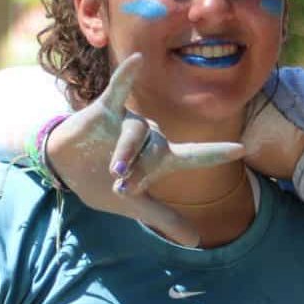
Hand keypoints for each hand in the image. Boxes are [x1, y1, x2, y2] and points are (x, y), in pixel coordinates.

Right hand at [44, 54, 245, 245]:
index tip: (241, 149)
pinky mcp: (105, 110)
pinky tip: (137, 60)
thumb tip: (197, 242)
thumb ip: (164, 218)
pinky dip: (126, 75)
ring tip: (114, 171)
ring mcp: (127, 121)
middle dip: (140, 172)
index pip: (194, 155)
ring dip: (127, 152)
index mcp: (159, 159)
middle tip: (123, 187)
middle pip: (157, 150)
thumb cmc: (101, 182)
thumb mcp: (133, 205)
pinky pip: (117, 89)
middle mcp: (149, 137)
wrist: (62, 169)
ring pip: (137, 132)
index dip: (215, 153)